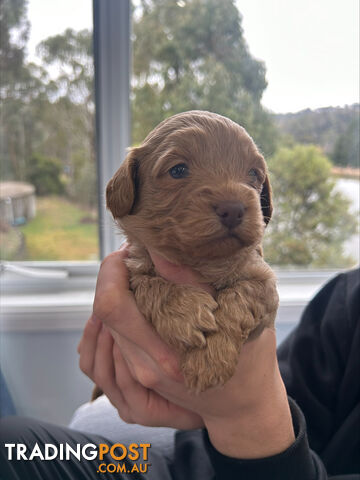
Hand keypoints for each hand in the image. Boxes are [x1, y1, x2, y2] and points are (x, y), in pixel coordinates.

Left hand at [78, 245, 294, 458]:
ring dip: (116, 291)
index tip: (133, 249)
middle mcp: (143, 367)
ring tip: (139, 273)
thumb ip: (195, 286)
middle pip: (103, 311)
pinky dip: (118, 311)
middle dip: (115, 274)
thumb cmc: (250, 363)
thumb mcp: (234, 320)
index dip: (113, 271)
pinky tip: (137, 298)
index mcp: (166, 355)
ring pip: (104, 323)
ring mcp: (138, 373)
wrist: (244, 408)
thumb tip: (161, 253)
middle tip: (139, 255)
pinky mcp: (138, 373)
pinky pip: (111, 336)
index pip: (111, 306)